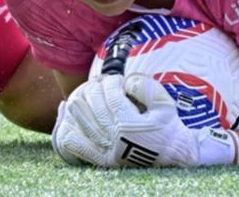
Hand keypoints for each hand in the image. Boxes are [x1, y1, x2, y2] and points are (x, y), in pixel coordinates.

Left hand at [54, 74, 237, 166]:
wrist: (170, 153)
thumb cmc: (167, 125)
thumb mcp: (164, 103)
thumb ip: (147, 87)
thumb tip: (126, 80)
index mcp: (130, 127)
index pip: (111, 97)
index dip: (112, 82)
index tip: (117, 79)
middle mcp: (114, 140)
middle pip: (93, 106)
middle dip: (96, 87)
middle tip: (102, 82)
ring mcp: (105, 151)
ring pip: (80, 121)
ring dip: (82, 100)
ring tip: (89, 92)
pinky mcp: (99, 159)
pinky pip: (73, 144)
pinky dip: (67, 127)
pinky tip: (70, 113)